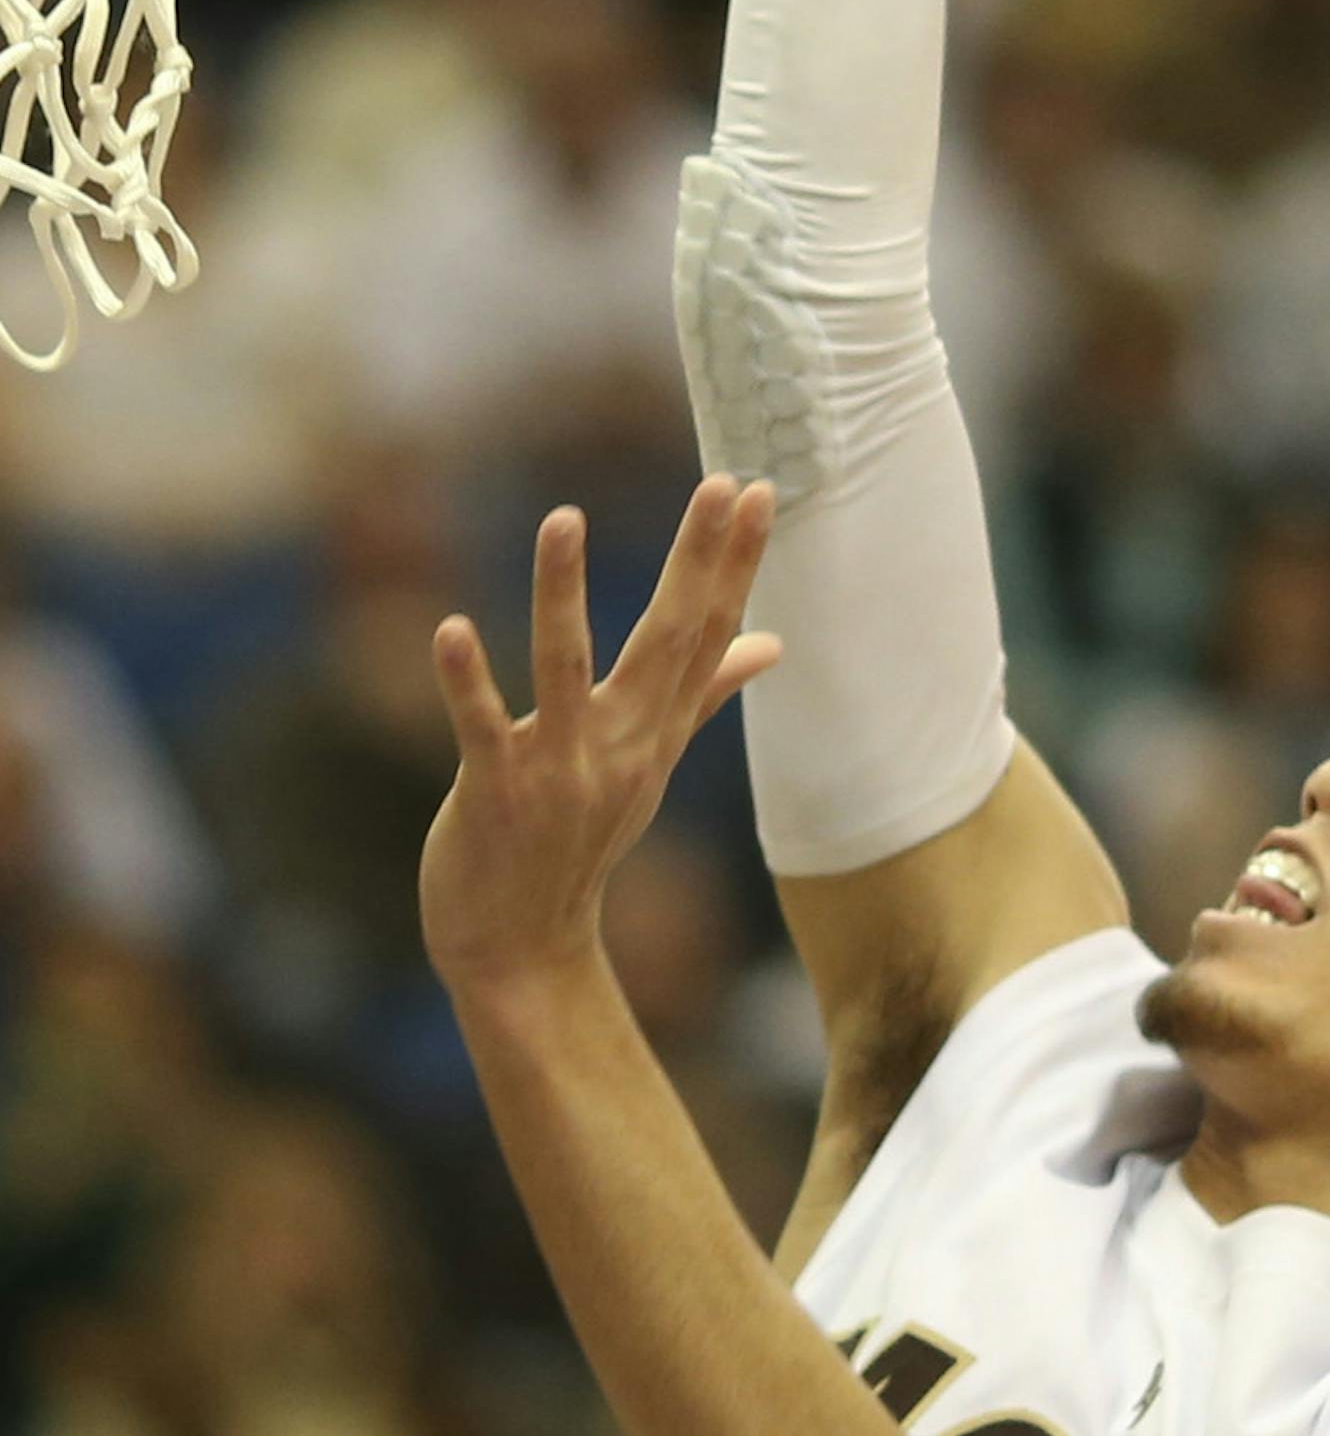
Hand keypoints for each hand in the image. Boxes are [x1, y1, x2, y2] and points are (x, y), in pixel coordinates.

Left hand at [421, 477, 779, 993]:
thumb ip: (704, 696)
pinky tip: (451, 628)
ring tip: (563, 517)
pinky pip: (481, 728)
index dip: (735, 564)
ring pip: (565, 667)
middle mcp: (621, 746)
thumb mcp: (649, 765)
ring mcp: (560, 770)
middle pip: (668, 640)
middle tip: (720, 486)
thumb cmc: (577, 844)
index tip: (759, 492)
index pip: (710, 635)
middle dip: (694, 560)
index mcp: (656, 732)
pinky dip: (468, 681)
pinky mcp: (494, 793)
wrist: (522, 950)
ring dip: (563, 593)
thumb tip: (772, 644)